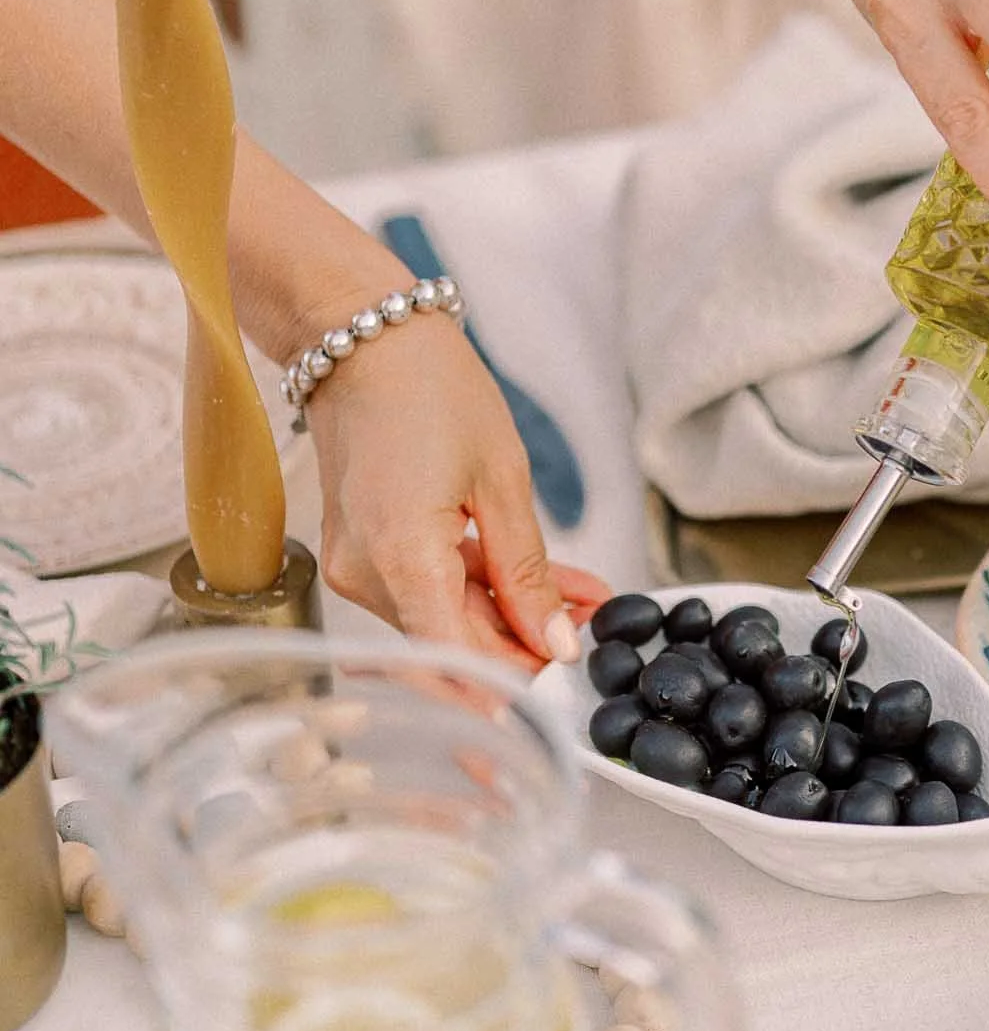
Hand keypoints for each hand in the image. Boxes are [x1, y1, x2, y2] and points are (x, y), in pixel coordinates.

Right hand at [304, 317, 607, 669]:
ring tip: (578, 597)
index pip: (457, 661)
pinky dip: (478, 590)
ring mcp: (358, 565)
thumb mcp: (502, 480)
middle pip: (452, 645)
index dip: (512, 686)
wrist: (362, 338)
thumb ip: (527, 573)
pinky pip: (425, 588)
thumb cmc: (430, 388)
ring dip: (510, 617)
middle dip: (525, 647)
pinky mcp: (362, 550)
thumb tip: (553, 642)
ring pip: (443, 619)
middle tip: (588, 629)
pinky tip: (537, 584)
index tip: (562, 693)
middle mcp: (366, 575)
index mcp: (400, 560)